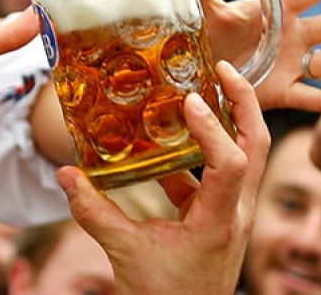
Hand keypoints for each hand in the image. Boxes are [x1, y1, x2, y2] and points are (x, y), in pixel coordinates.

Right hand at [57, 61, 268, 294]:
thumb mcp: (123, 252)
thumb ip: (92, 212)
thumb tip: (64, 174)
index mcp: (219, 222)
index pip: (231, 163)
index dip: (213, 128)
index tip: (188, 101)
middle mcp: (235, 213)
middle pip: (256, 145)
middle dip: (243, 102)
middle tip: (220, 69)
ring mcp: (232, 214)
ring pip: (245, 155)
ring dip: (228, 120)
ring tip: (200, 90)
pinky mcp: (218, 217)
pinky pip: (217, 173)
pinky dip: (199, 150)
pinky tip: (169, 140)